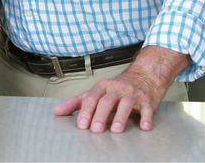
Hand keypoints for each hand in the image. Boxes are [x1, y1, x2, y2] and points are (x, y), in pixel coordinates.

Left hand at [52, 46, 188, 132]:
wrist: (144, 76)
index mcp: (102, 87)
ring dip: (120, 117)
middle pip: (107, 101)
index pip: (91, 98)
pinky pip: (147, 109)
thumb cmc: (118, 87)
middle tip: (96, 129)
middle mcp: (116, 89)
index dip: (86, 111)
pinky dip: (146, 118)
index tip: (82, 124)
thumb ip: (77, 102)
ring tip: (116, 129)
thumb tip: (58, 111)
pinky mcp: (146, 100)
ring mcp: (132, 94)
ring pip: (125, 104)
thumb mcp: (96, 91)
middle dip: (100, 115)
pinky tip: (143, 126)